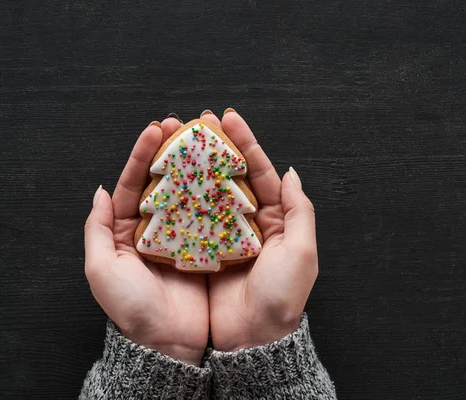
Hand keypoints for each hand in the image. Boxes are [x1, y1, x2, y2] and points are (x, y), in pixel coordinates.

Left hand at [84, 117, 208, 365]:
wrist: (167, 342)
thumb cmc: (131, 308)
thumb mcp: (102, 269)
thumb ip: (97, 229)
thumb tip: (100, 192)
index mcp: (126, 230)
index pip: (132, 183)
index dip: (141, 154)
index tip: (154, 129)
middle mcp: (154, 228)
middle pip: (162, 180)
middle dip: (170, 150)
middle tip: (182, 124)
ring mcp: (181, 235)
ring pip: (188, 192)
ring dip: (195, 165)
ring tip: (205, 140)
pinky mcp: (204, 247)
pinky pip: (210, 214)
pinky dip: (216, 193)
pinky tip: (224, 173)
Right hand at [200, 110, 317, 350]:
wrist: (252, 340)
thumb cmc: (280, 297)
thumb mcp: (301, 253)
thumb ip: (299, 210)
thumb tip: (291, 173)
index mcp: (273, 219)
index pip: (259, 171)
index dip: (244, 142)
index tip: (228, 117)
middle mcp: (245, 223)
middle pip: (229, 175)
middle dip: (214, 146)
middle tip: (197, 121)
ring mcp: (220, 235)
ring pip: (205, 191)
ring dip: (192, 166)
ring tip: (176, 140)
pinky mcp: (199, 250)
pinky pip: (187, 217)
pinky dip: (177, 197)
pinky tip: (164, 178)